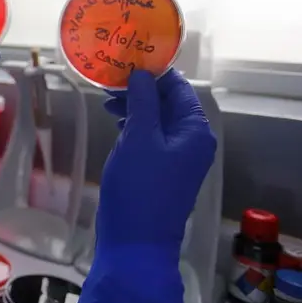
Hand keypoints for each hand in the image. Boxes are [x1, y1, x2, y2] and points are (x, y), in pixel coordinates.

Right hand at [98, 69, 215, 249]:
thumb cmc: (139, 189)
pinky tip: (114, 121)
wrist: (136, 243)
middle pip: (168, 102)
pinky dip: (134, 125)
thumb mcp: (139, 139)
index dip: (153, 71)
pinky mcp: (160, 170)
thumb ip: (143, 101)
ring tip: (106, 99)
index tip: (124, 59)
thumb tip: (142, 72)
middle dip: (141, 89)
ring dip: (135, 106)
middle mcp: (191, 141)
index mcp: (195, 131)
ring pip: (157, 119)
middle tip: (109, 79)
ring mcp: (176, 157)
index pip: (178, 88)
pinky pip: (150, 137)